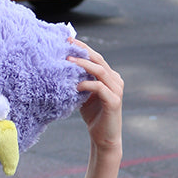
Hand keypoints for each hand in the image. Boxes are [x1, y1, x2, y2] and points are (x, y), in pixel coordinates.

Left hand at [68, 39, 123, 154]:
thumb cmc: (93, 115)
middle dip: (82, 51)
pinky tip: (75, 85)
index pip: (95, 58)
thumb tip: (61, 70)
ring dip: (83, 65)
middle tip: (67, 45)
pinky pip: (100, 88)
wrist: (103, 137)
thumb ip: (78, 82)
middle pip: (98, 60)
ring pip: (100, 71)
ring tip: (69, 61)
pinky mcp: (114, 101)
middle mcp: (115, 79)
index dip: (82, 48)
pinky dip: (87, 84)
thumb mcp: (82, 95)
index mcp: (108, 76)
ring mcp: (116, 90)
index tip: (67, 40)